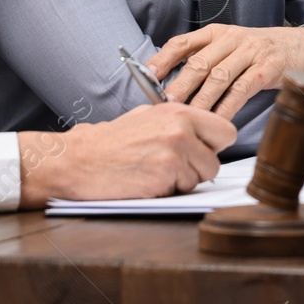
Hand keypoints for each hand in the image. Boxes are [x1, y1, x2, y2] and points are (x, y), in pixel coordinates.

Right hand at [17, 103, 236, 207]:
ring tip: (154, 172)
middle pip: (216, 160)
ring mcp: (174, 153)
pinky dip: (168, 191)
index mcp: (179, 112)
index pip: (225, 130)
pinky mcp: (164, 176)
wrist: (77, 160)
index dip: (213, 146)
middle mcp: (181, 129)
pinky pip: (182, 191)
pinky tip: (147, 182)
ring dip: (182, 182)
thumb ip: (179, 123)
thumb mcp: (147, 118)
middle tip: (174, 167)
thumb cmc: (109, 142)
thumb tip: (205, 134)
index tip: (200, 151)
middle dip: (200, 167)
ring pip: (201, 178)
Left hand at [144, 25, 303, 118]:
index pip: (184, 42)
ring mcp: (252, 52)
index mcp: (219, 33)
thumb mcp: (233, 47)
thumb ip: (207, 61)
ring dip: (200, 100)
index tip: (147, 76)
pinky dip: (227, 107)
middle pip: (199, 62)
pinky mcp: (268, 68)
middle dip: (179, 85)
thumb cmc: (263, 52)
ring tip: (186, 118)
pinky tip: (217, 123)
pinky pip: (242, 90)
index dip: (163, 58)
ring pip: (219, 77)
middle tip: (164, 106)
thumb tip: (171, 86)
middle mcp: (233, 39)